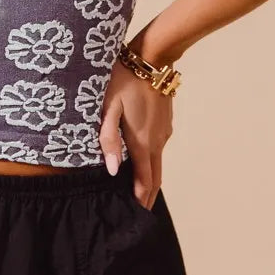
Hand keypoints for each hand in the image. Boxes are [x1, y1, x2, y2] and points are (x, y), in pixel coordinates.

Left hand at [99, 56, 174, 209]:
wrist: (152, 58)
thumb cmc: (124, 80)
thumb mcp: (109, 107)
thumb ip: (109, 139)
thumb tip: (114, 171)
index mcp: (142, 141)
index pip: (145, 181)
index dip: (141, 200)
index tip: (136, 216)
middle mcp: (157, 140)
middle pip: (156, 177)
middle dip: (148, 195)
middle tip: (140, 212)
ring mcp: (164, 130)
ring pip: (157, 161)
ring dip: (150, 177)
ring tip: (137, 188)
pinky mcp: (165, 121)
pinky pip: (158, 146)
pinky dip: (151, 159)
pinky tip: (141, 158)